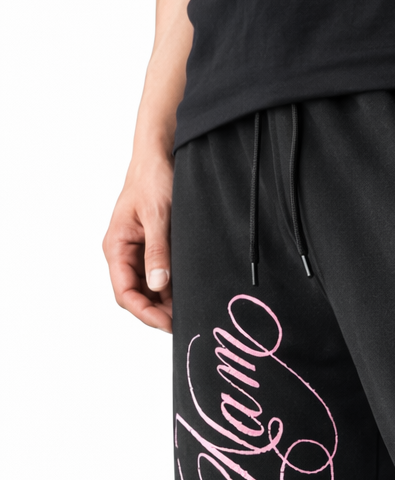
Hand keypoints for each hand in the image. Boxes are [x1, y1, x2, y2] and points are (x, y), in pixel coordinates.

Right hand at [102, 151, 174, 332]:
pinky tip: (190, 294)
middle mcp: (124, 253)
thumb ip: (157, 251)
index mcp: (116, 247)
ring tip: (191, 310)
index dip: (145, 313)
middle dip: (157, 313)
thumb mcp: (158, 216)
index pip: (124, 293)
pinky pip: (160, 277)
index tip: (169, 324)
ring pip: (149, 291)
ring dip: (167, 303)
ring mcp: (138, 253)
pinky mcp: (153, 249)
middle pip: (136, 297)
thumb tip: (158, 285)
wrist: (160, 156)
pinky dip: (173, 289)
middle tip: (186, 321)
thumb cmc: (153, 179)